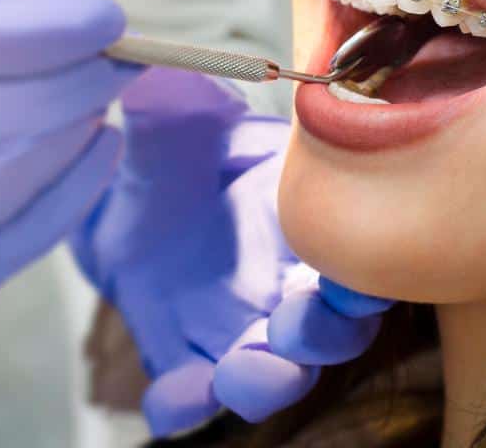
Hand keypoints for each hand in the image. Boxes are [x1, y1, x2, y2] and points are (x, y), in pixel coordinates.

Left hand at [71, 68, 391, 435]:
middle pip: (334, 326)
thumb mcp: (168, 120)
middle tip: (294, 325)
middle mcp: (285, 280)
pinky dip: (185, 404)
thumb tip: (165, 83)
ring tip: (241, 372)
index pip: (359, 246)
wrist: (116, 194)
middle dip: (325, 333)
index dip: (369, 264)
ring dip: (268, 380)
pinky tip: (169, 398)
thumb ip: (178, 107)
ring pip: (276, 372)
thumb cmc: (169, 149)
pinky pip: (193, 396)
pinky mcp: (186, 356)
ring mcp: (237, 325)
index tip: (358, 271)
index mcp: (302, 215)